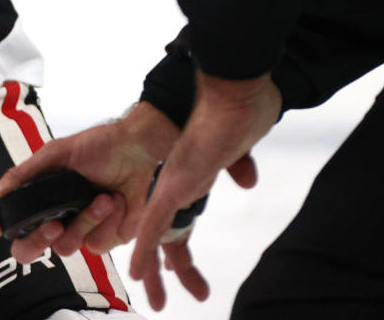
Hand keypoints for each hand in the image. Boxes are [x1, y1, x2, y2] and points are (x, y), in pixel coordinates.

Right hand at [0, 102, 178, 262]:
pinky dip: (109, 222)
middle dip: (39, 240)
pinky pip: (97, 245)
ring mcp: (78, 229)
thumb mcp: (55, 154)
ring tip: (104, 198)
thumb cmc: (97, 146)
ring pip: (66, 246)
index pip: (6, 219)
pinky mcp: (104, 238)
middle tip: (54, 224)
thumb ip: (21, 176)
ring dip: (87, 221)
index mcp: (37, 197)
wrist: (140, 149)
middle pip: (27, 249)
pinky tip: (117, 202)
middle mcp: (53, 216)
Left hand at [129, 71, 279, 309]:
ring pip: (153, 232)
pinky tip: (136, 271)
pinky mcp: (175, 182)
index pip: (178, 217)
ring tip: (148, 292)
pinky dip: (146, 248)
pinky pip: (155, 222)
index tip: (178, 272)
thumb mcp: (239, 145)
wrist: (233, 89)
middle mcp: (177, 181)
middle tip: (155, 294)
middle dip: (159, 265)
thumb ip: (238, 165)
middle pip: (162, 231)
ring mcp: (174, 182)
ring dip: (151, 264)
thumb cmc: (239, 110)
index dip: (175, 246)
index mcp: (190, 175)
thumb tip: (246, 181)